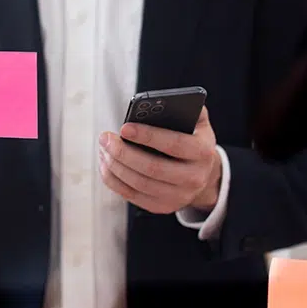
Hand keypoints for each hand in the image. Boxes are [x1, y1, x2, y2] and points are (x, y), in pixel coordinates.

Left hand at [98, 107, 221, 213]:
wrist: (202, 174)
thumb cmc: (191, 140)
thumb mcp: (197, 123)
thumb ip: (185, 107)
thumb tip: (160, 101)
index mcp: (203, 152)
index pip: (174, 144)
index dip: (147, 136)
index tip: (124, 128)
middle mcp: (194, 178)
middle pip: (152, 168)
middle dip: (123, 152)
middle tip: (105, 138)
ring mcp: (179, 196)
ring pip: (139, 183)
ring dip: (115, 165)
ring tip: (103, 148)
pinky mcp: (162, 206)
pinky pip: (131, 195)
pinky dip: (113, 180)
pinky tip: (105, 164)